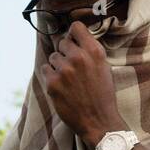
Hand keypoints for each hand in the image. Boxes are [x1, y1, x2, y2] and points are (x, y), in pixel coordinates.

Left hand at [40, 21, 125, 146]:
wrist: (98, 121)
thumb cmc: (102, 95)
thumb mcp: (104, 67)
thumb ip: (90, 51)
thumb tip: (73, 38)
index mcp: (94, 51)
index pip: (75, 27)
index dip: (73, 34)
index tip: (73, 42)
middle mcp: (78, 57)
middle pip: (61, 42)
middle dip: (65, 52)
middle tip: (72, 67)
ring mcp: (64, 70)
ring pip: (53, 57)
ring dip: (57, 65)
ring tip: (68, 80)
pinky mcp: (52, 83)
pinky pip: (45, 69)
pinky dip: (50, 76)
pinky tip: (61, 86)